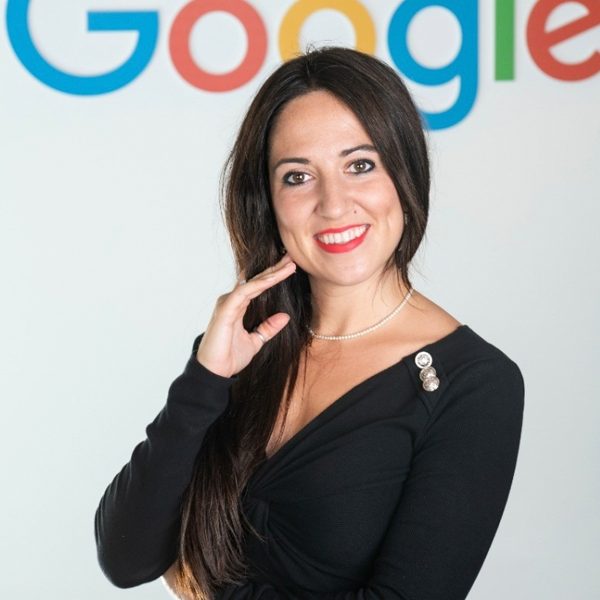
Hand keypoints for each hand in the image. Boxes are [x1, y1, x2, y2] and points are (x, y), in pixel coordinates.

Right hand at [196, 254, 296, 377]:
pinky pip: (245, 292)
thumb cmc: (230, 356)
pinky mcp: (225, 309)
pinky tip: (273, 278)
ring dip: (271, 274)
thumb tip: (285, 316)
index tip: (290, 266)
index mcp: (238, 306)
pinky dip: (260, 284)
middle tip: (291, 257)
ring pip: (253, 283)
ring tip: (289, 266)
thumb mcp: (256, 341)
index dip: (273, 275)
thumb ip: (268, 328)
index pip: (258, 286)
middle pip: (257, 280)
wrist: (215, 371)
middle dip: (275, 268)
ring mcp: (228, 303)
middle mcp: (232, 301)